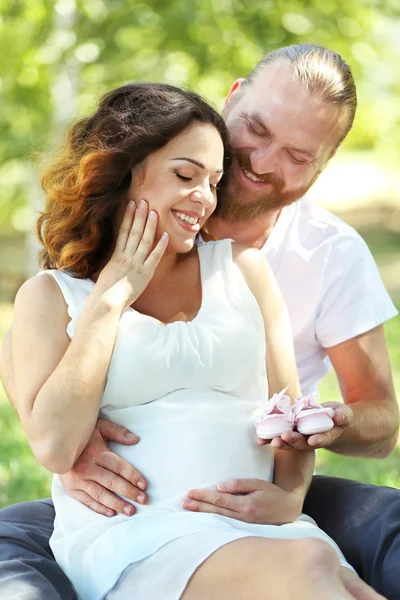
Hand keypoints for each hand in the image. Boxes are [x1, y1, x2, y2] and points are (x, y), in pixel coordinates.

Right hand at [59, 418, 147, 516]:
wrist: (56, 444)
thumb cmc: (83, 435)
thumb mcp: (100, 427)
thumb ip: (117, 432)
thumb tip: (135, 440)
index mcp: (96, 452)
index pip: (118, 466)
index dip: (132, 476)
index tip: (144, 485)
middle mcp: (87, 468)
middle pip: (111, 482)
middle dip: (129, 492)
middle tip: (143, 500)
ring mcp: (78, 480)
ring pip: (100, 495)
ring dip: (116, 504)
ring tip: (131, 511)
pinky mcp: (71, 489)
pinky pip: (87, 501)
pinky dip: (99, 508)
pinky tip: (112, 513)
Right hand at [96, 199, 168, 309]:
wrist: (107, 301)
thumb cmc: (105, 291)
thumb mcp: (108, 272)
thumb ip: (115, 262)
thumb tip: (118, 257)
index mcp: (117, 255)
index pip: (123, 230)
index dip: (128, 216)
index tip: (132, 204)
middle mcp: (126, 256)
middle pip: (134, 231)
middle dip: (140, 215)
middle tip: (145, 201)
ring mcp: (136, 263)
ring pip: (144, 240)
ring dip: (150, 225)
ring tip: (154, 212)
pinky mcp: (145, 273)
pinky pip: (154, 257)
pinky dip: (160, 246)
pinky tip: (165, 235)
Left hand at [183, 478, 302, 524]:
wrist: (289, 510)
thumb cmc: (273, 494)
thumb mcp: (258, 484)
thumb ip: (239, 484)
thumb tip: (219, 487)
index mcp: (245, 505)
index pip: (219, 500)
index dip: (203, 496)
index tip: (190, 492)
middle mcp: (243, 517)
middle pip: (215, 512)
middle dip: (198, 507)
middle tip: (183, 503)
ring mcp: (243, 526)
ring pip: (218, 520)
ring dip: (202, 514)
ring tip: (188, 510)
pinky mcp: (245, 529)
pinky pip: (225, 525)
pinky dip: (212, 521)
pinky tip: (204, 520)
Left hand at [257, 402, 353, 450]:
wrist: (328, 419)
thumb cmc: (338, 417)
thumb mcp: (344, 414)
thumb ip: (343, 416)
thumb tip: (338, 416)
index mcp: (325, 436)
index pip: (322, 439)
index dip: (318, 440)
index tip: (313, 440)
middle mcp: (310, 440)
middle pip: (301, 443)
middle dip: (292, 441)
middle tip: (284, 437)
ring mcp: (298, 437)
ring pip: (288, 442)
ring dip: (279, 442)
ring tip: (270, 441)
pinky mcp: (288, 431)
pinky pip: (277, 435)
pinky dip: (268, 438)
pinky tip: (259, 440)